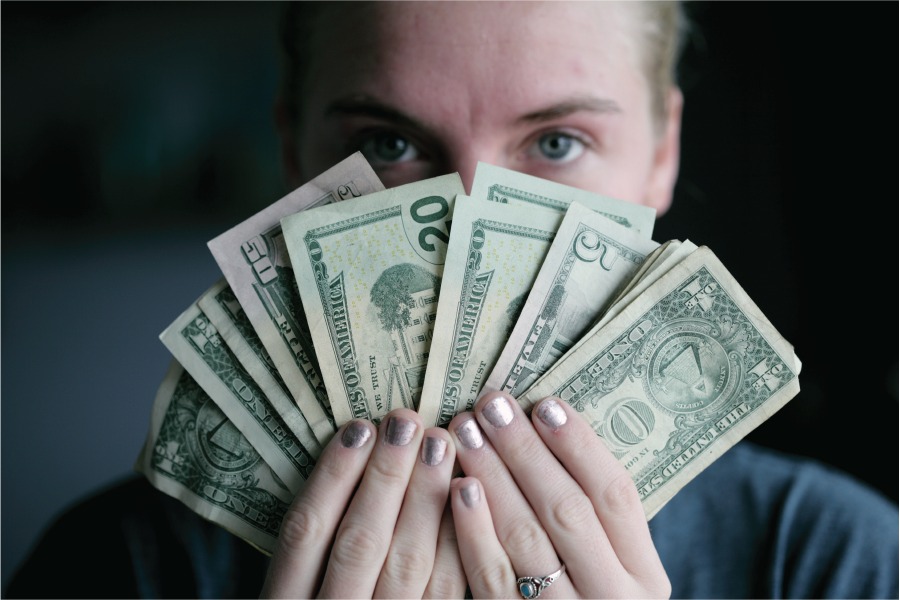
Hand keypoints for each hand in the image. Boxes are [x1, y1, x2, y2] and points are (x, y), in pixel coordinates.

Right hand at [261, 408, 465, 597]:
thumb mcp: (297, 588)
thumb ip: (316, 540)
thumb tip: (357, 448)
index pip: (305, 532)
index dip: (333, 477)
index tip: (359, 427)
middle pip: (359, 542)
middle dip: (386, 476)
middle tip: (408, 421)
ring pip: (406, 564)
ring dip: (425, 500)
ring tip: (440, 444)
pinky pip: (445, 591)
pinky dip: (455, 542)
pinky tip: (464, 496)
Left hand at [448, 390, 670, 598]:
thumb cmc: (585, 591)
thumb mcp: (611, 562)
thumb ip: (592, 514)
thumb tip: (545, 426)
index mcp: (643, 574)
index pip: (616, 496)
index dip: (580, 446)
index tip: (546, 404)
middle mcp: (611, 596)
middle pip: (567, 510)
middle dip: (526, 451)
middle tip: (494, 406)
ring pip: (525, 537)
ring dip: (493, 476)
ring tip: (468, 433)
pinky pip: (491, 575)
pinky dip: (473, 528)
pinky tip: (459, 488)